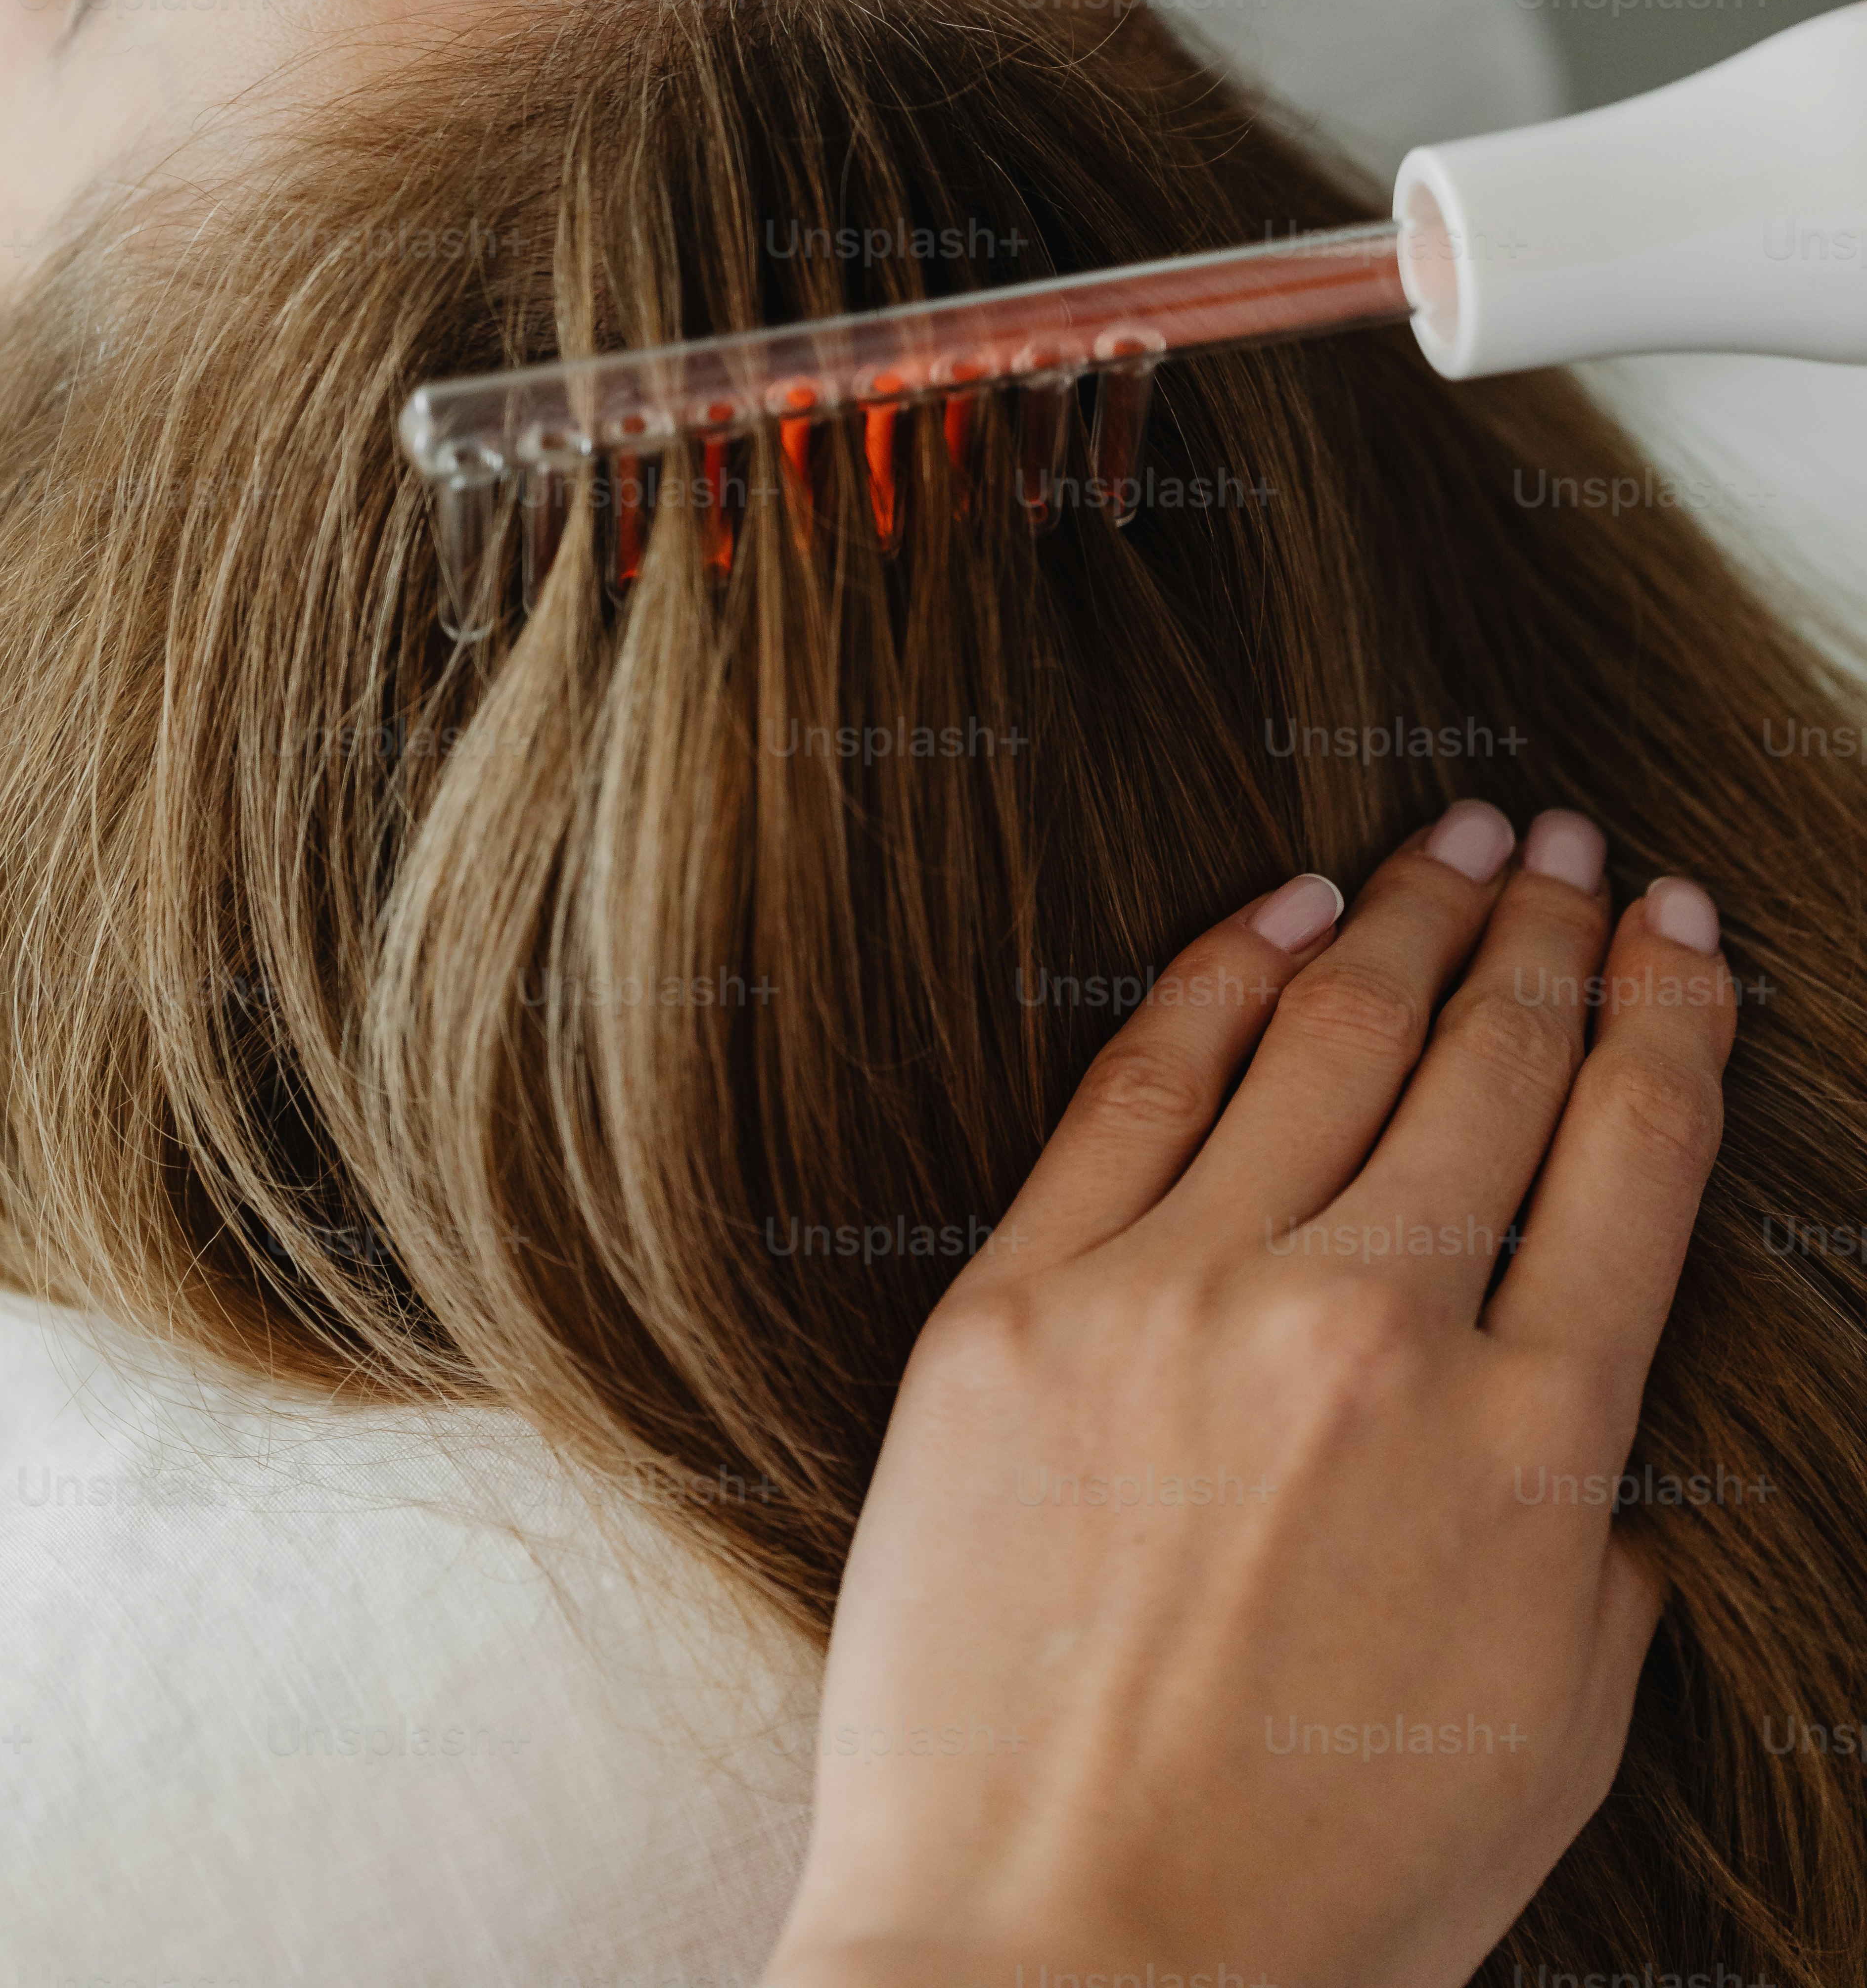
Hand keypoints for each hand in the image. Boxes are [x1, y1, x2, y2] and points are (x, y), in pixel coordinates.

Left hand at [765, 805, 1736, 1987]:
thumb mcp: (1553, 1728)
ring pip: (1333, 1034)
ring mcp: (1184, 1299)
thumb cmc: (1318, 1885)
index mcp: (1531, 1445)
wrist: (1057, 1966)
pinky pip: (1142, 1081)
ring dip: (1418, 912)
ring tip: (1463, 834)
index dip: (1675, 1012)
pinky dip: (1226, 969)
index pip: (1636, 1152)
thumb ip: (1597, 1530)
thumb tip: (1581, 1374)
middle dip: (1555, 930)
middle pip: (1496, 1062)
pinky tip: (1289, 903)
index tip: (1685, 926)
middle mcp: (1374, 1333)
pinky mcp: (1023, 1301)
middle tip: (1577, 843)